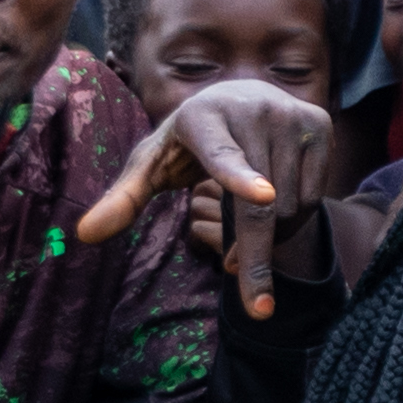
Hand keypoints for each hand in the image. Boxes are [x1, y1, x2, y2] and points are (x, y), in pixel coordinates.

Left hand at [74, 81, 337, 316]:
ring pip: (289, 206)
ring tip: (249, 221)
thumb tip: (83, 236)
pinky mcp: (319, 123)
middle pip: (259, 205)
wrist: (238, 96)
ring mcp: (288, 113)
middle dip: (254, 256)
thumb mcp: (151, 166)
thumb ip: (122, 199)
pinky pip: (313, 195)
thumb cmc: (186, 143)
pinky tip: (276, 201)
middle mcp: (250, 107)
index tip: (261, 195)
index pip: (220, 156)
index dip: (238, 177)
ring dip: (272, 235)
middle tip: (256, 306)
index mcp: (201, 118)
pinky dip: (295, 217)